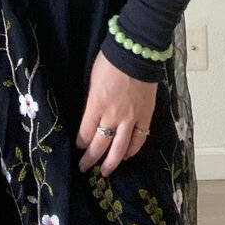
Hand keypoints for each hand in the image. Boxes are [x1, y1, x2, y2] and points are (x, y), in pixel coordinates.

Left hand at [76, 49, 156, 176]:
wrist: (136, 53)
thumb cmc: (110, 61)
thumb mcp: (93, 80)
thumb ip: (92, 101)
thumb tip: (91, 116)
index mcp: (96, 104)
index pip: (85, 133)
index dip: (81, 143)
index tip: (79, 147)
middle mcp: (112, 116)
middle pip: (100, 145)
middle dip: (90, 159)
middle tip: (84, 168)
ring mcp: (130, 118)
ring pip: (120, 149)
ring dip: (111, 162)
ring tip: (105, 171)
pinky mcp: (145, 116)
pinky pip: (139, 139)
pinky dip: (132, 150)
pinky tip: (126, 155)